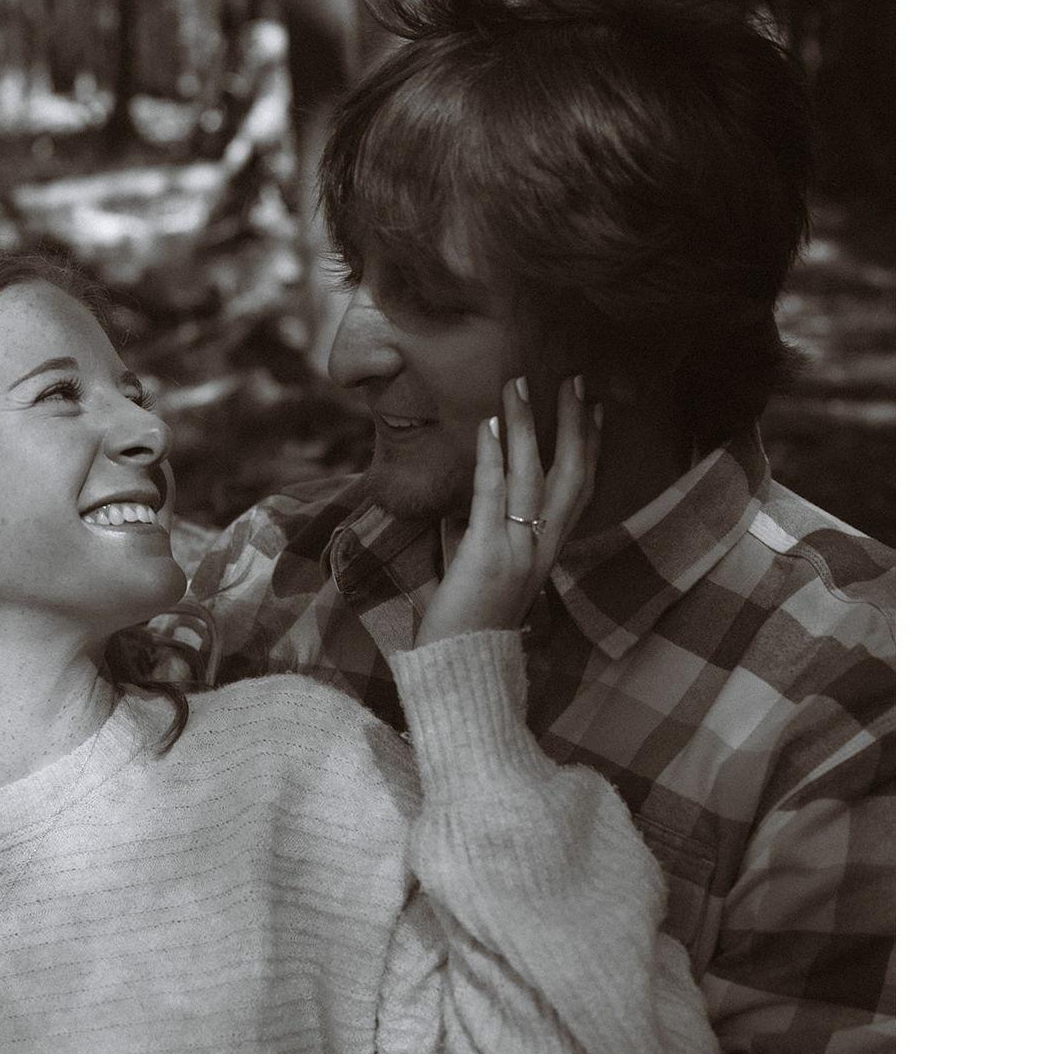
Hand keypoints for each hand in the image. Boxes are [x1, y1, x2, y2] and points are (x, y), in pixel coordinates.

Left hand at [416, 376, 600, 647]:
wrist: (457, 674)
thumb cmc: (463, 630)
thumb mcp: (478, 577)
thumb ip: (475, 543)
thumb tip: (457, 513)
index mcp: (546, 555)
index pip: (580, 493)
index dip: (591, 448)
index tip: (595, 409)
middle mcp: (541, 551)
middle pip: (571, 476)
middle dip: (574, 425)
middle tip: (575, 379)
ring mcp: (517, 553)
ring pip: (532, 477)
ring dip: (527, 426)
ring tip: (520, 384)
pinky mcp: (487, 556)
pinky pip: (492, 496)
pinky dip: (491, 457)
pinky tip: (488, 424)